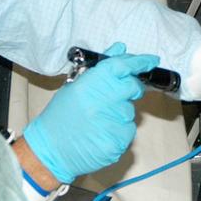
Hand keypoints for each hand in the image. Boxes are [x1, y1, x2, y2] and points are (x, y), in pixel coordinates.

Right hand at [23, 42, 157, 183]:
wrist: (50, 150)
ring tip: (98, 120)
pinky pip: (128, 130)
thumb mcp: (74, 87)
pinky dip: (119, 131)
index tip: (150, 60)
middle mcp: (103, 101)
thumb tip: (120, 49)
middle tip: (116, 97)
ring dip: (120, 112)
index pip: (121, 66)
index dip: (139, 61)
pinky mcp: (118, 141)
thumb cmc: (60, 118)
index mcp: (90, 84)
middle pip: (132, 87)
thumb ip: (100, 67)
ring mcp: (112, 122)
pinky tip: (101, 133)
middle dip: (131, 89)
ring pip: (130, 111)